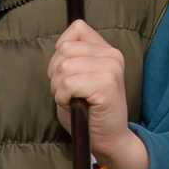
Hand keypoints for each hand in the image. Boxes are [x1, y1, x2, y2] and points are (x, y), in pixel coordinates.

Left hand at [49, 19, 146, 168]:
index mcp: (107, 50)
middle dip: (56, 74)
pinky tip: (76, 105)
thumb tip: (57, 47)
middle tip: (70, 93)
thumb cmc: (89, 112)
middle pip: (64, 49)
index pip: (77, 28)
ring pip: (63, 67)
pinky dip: (63, 97)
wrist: (111, 140)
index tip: (68, 73)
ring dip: (59, 88)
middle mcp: (112, 55)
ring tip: (73, 99)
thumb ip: (72, 58)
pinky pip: (67, 84)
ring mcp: (110, 69)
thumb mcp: (80, 77)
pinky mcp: (106, 85)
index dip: (62, 51)